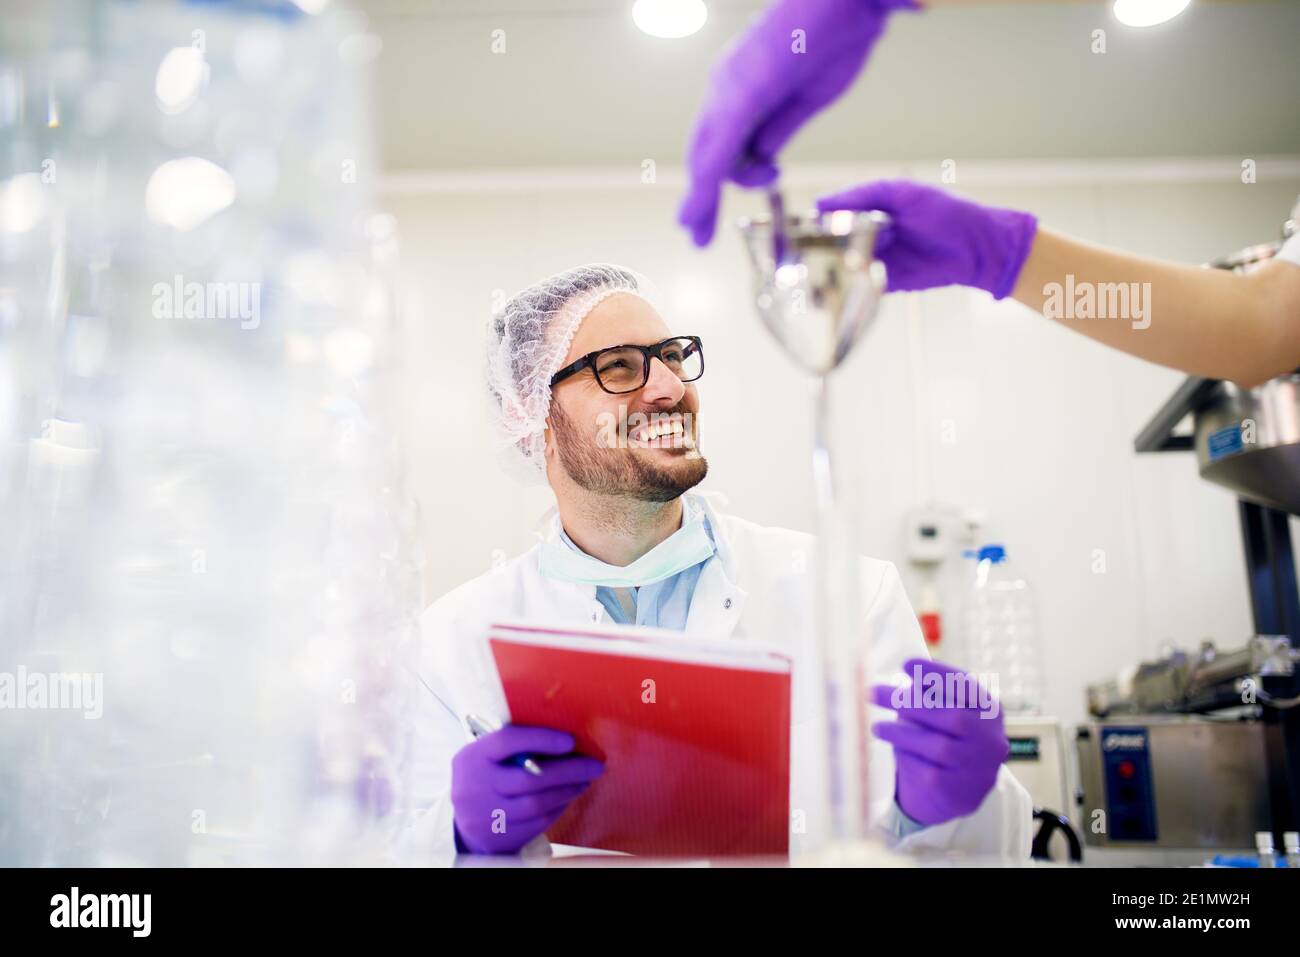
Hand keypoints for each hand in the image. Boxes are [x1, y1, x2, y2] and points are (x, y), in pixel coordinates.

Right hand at [451, 725, 603, 853]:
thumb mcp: (486, 757)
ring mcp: (487, 816)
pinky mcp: (500, 838)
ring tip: (584, 780)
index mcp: (473, 758)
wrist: (463, 824)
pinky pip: (538, 823)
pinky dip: (558, 808)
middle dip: (568, 771)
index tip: (569, 741)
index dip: (540, 739)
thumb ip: (514, 747)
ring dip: (567, 791)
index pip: (506, 742)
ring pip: (537, 804)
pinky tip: (568, 797)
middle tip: (594, 765)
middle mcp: (476, 788)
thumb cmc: (483, 778)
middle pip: (529, 778)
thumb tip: (562, 738)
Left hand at [678, 0, 917, 246]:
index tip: (704, 218)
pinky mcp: (747, 88)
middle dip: (699, 198)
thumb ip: (779, 130)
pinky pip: (723, 141)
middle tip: (695, 236)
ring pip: (707, 152)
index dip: (710, 184)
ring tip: (698, 231)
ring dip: (701, 196)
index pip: (718, 146)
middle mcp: (728, 85)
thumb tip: (763, 160)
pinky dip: (709, 176)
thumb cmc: (837, 37)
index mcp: (743, 89)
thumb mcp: (805, 100)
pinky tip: (699, 202)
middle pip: (705, 152)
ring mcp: (733, 84)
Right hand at [816, 179, 1037, 298]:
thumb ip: (862, 195)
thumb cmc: (944, 212)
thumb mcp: (901, 193)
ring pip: (841, 266)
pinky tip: (847, 281)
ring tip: (833, 264)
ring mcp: (873, 261)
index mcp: (868, 210)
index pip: (830, 215)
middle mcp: (866, 236)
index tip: (799, 226)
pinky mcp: (883, 283)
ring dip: (835, 267)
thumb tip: (820, 204)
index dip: (815, 221)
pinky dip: (852, 285)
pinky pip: (859, 286)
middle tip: (808, 250)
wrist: (976, 248)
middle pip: (830, 243)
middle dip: (820, 247)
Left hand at [871, 657, 1008, 826]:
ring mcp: (977, 768)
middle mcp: (990, 739)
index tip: (905, 664)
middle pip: (952, 716)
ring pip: (938, 746)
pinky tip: (894, 749)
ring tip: (876, 727)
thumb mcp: (944, 712)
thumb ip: (930, 695)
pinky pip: (928, 771)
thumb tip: (902, 673)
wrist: (953, 792)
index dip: (937, 675)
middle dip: (909, 701)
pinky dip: (907, 757)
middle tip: (874, 692)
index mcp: (989, 711)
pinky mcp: (958, 792)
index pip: (967, 687)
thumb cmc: (944, 738)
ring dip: (901, 733)